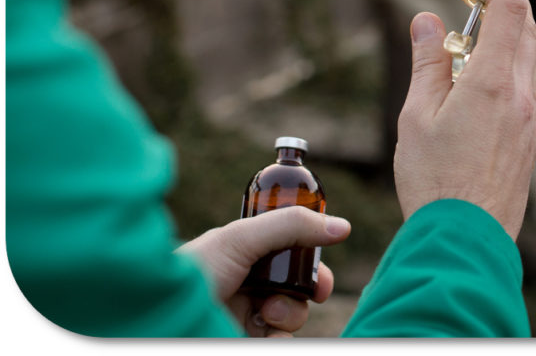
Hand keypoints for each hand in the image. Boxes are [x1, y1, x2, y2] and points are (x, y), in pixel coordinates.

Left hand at [178, 206, 350, 336]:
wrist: (162, 319)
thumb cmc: (192, 273)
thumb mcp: (241, 238)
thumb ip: (292, 225)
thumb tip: (342, 227)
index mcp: (246, 254)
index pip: (291, 253)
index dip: (311, 260)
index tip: (321, 267)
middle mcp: (249, 284)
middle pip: (299, 286)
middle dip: (310, 288)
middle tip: (316, 292)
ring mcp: (247, 315)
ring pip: (294, 316)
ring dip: (290, 313)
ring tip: (266, 313)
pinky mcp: (247, 337)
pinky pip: (281, 340)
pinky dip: (278, 338)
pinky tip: (262, 332)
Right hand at [393, 0, 535, 239]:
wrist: (464, 238)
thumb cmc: (434, 181)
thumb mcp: (416, 115)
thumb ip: (428, 62)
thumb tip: (426, 19)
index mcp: (493, 83)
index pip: (510, 8)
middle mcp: (524, 95)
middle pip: (527, 26)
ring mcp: (535, 117)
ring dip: (521, 29)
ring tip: (490, 28)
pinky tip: (521, 70)